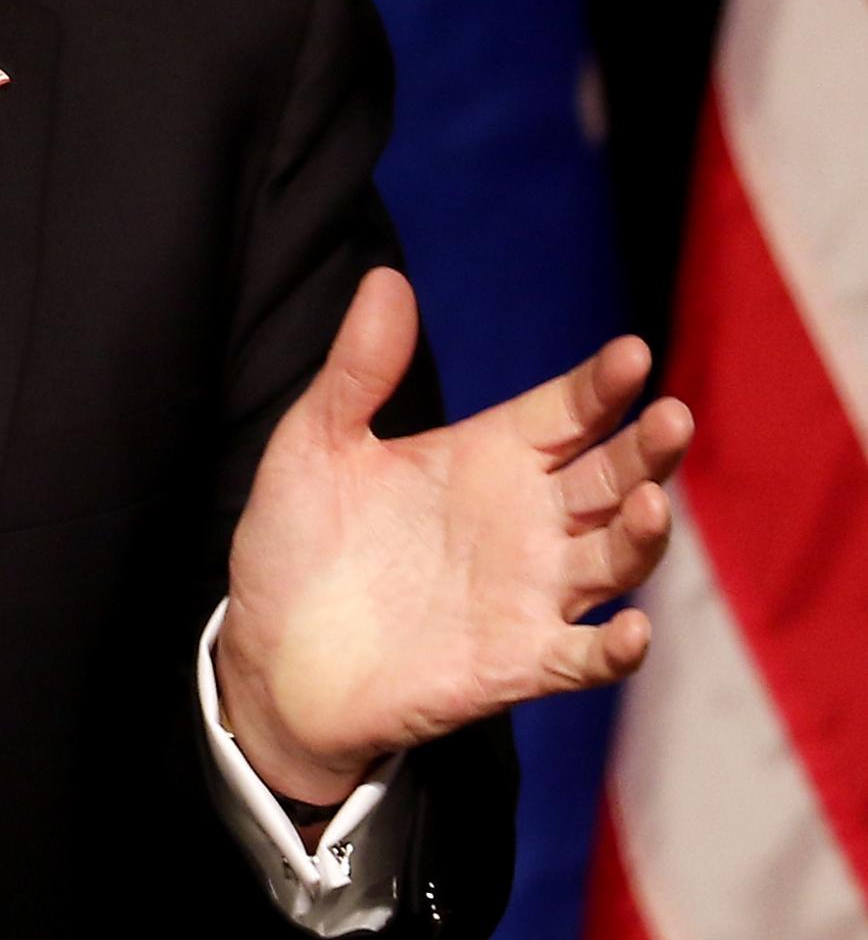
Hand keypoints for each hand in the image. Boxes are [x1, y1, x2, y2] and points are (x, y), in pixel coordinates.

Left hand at [215, 267, 691, 806]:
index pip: (564, 412)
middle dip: (646, 449)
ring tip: (652, 503)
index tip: (631, 354)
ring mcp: (526, 594)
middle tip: (671, 416)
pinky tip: (630, 630)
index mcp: (483, 457)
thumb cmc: (297, 540)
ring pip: (614, 559)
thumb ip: (358, 368)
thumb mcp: (315, 441)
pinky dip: (614, 648)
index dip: (600, 384)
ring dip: (642, 535)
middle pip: (609, 477)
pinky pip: (582, 657)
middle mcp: (521, 521)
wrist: (271, 654)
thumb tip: (386, 278)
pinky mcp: (514, 663)